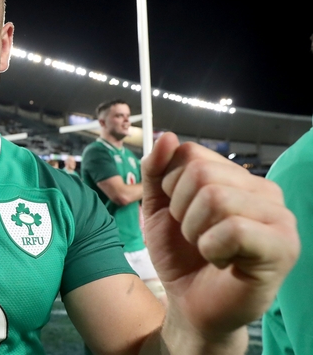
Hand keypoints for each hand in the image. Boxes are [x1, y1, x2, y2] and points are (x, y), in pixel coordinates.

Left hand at [141, 132, 298, 337]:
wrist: (190, 304)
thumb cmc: (180, 255)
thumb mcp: (156, 208)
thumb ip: (156, 171)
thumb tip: (166, 136)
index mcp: (237, 177)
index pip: (190, 153)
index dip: (170, 185)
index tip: (180, 213)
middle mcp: (264, 191)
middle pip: (201, 173)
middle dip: (181, 210)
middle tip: (194, 236)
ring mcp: (279, 217)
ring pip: (216, 198)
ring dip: (196, 231)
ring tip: (208, 249)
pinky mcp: (282, 247)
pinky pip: (234, 229)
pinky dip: (213, 248)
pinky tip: (222, 261)